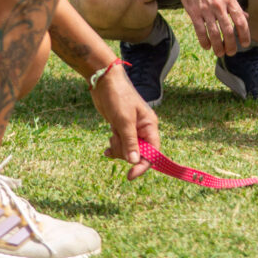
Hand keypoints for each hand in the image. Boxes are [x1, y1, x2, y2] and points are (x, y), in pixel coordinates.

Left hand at [90, 65, 160, 179]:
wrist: (104, 82)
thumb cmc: (118, 97)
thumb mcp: (124, 120)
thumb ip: (130, 142)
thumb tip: (134, 162)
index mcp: (149, 125)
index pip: (153, 152)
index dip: (143, 165)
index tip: (130, 175)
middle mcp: (143, 129)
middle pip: (139, 153)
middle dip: (125, 152)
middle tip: (116, 140)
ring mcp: (132, 129)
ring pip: (127, 151)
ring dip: (118, 148)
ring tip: (112, 135)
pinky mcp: (121, 129)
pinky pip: (120, 145)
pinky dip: (114, 147)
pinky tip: (107, 149)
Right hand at [176, 0, 250, 56]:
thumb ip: (234, 5)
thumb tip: (245, 17)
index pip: (240, 20)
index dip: (245, 34)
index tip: (246, 44)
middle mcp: (219, 5)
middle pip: (228, 30)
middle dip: (231, 44)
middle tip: (232, 52)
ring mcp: (206, 9)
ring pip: (214, 33)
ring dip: (218, 46)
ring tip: (220, 53)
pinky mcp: (193, 12)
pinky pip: (200, 30)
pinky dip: (204, 41)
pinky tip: (207, 47)